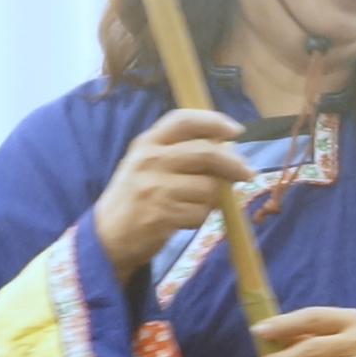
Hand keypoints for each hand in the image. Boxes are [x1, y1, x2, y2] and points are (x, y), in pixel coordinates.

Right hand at [93, 108, 252, 276]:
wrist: (107, 236)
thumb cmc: (135, 197)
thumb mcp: (147, 165)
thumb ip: (178, 152)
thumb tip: (227, 148)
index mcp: (146, 143)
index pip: (183, 120)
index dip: (213, 121)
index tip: (237, 130)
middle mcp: (150, 160)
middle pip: (206, 153)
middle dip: (233, 163)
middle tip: (248, 173)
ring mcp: (155, 188)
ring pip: (208, 187)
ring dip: (212, 199)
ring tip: (192, 204)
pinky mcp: (163, 215)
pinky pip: (201, 213)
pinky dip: (201, 217)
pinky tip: (184, 219)